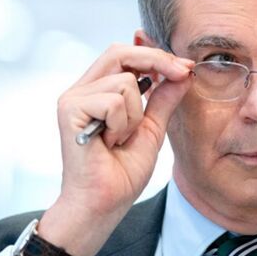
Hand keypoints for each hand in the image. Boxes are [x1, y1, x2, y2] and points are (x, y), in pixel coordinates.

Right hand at [56, 43, 192, 216]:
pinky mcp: (70, 110)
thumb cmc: (122, 172)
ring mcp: (74, 98)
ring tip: (120, 139)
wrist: (104, 203)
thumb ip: (163, 99)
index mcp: (98, 90)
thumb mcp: (152, 129)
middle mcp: (82, 90)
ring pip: (125, 82)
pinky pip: (114, 101)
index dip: (157, 56)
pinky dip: (122, 125)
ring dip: (136, 115)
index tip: (186, 68)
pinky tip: (110, 143)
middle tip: (181, 73)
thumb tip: (183, 73)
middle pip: (120, 52)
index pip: (125, 55)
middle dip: (156, 60)